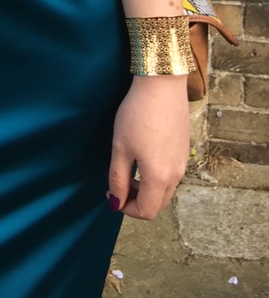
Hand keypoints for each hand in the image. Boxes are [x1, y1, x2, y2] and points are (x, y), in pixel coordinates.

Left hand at [108, 74, 189, 219]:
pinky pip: (171, 175)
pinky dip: (156, 177)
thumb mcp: (120, 147)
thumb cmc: (137, 115)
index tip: (112, 194)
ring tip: (129, 170)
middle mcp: (176, 175)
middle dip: (137, 201)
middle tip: (119, 185)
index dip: (126, 209)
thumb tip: (115, 203)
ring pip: (165, 190)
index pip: (147, 211)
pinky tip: (143, 156)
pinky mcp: (184, 150)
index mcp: (159, 177)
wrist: (162, 86)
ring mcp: (183, 163)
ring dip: (147, 190)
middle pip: (158, 204)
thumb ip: (118, 179)